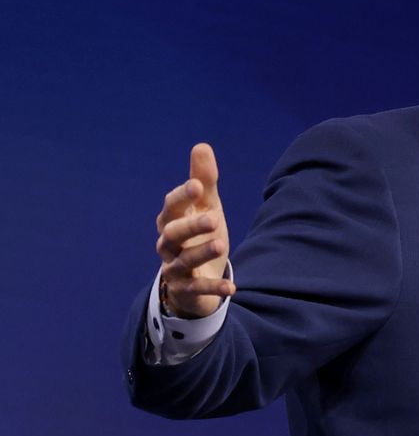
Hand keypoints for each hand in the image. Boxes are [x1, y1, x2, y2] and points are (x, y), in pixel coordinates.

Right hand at [154, 143, 234, 317]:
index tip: (198, 186)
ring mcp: (175, 268)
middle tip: (213, 218)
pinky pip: (197, 289)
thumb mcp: (206, 206)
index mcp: (171, 221)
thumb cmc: (200, 233)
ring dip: (201, 252)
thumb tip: (201, 146)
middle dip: (191, 226)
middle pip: (172, 234)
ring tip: (221, 243)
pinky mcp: (186, 289)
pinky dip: (212, 288)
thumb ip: (204, 181)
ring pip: (183, 261)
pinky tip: (232, 287)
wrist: (197, 275)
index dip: (182, 197)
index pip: (172, 207)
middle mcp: (168, 245)